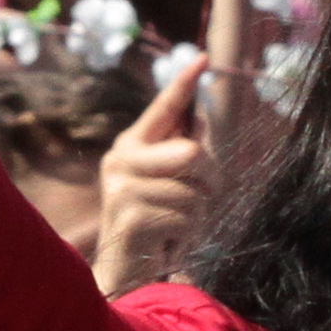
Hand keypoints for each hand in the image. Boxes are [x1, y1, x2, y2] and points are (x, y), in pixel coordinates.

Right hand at [93, 53, 212, 296]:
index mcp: (132, 145)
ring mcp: (122, 188)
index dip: (184, 84)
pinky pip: (184, 217)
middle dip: (209, 180)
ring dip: (196, 216)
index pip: (163, 108)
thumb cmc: (154, 223)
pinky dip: (186, 235)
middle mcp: (121, 160)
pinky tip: (166, 242)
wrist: (124, 273)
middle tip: (199, 202)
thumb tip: (202, 115)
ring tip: (174, 226)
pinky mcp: (130, 217)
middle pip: (192, 153)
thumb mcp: (169, 182)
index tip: (203, 58)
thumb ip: (181, 152)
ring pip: (192, 191)